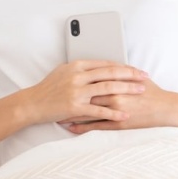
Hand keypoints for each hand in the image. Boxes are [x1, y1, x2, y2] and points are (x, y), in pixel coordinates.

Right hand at [22, 60, 147, 124]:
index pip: (105, 64)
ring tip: (141, 91)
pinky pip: (99, 110)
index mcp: (77, 65)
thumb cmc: (49, 87)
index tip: (136, 69)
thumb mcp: (64, 71)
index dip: (123, 66)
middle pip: (110, 73)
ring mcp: (77, 92)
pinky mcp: (75, 107)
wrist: (33, 103)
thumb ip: (82, 69)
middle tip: (145, 76)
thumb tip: (99, 67)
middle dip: (130, 74)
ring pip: (108, 88)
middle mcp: (78, 76)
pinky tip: (125, 114)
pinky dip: (114, 112)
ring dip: (127, 89)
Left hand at [60, 78, 174, 133]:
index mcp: (115, 81)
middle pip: (84, 95)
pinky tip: (71, 127)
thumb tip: (106, 66)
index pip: (90, 79)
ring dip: (71, 113)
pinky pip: (95, 126)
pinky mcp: (118, 123)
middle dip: (68, 97)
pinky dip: (81, 127)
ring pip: (87, 111)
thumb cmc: (151, 91)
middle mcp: (113, 94)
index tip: (62, 82)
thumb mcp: (135, 77)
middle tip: (54, 98)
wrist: (165, 108)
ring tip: (57, 115)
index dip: (75, 81)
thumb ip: (119, 71)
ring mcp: (114, 110)